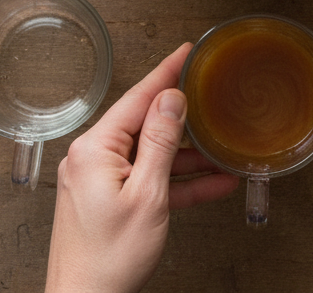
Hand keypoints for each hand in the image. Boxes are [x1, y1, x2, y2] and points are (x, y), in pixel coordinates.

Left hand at [45, 42, 238, 292]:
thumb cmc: (108, 259)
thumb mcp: (148, 196)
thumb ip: (161, 143)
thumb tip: (171, 100)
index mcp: (95, 149)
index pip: (138, 98)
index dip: (166, 73)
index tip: (186, 52)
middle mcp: (91, 158)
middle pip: (144, 124)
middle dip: (182, 117)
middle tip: (209, 96)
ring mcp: (98, 180)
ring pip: (149, 154)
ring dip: (186, 156)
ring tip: (221, 152)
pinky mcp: (106, 200)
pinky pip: (146, 180)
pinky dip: (175, 182)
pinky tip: (210, 184)